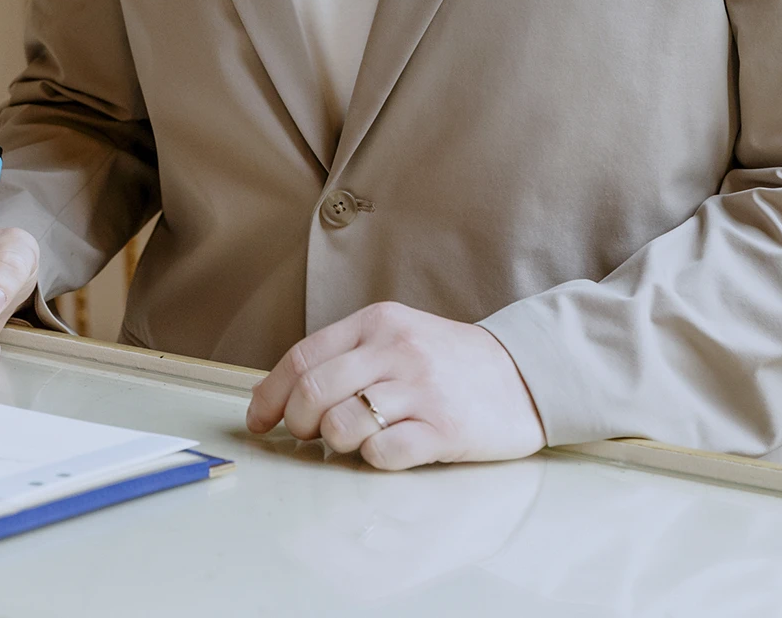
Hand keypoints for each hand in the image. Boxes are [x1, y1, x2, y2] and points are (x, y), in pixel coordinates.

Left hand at [246, 302, 544, 469]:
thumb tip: (287, 391)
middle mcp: (396, 350)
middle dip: (296, 422)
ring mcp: (420, 389)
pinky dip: (372, 460)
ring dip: (336, 442)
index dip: (270, 393)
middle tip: (306, 436)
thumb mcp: (399, 336)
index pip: (303, 356)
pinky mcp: (443, 429)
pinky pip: (382, 453)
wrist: (523, 375)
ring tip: (353, 440)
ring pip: (342, 423)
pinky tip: (386, 451)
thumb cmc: (450, 362)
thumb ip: (350, 354)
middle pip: (313, 391)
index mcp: (378, 322)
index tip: (259, 419)